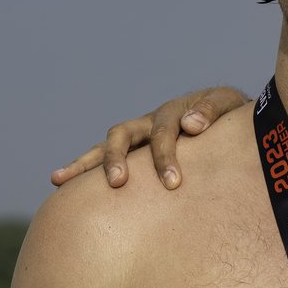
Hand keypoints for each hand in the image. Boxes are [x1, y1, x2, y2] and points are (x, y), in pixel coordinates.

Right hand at [49, 87, 248, 190]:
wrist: (224, 114)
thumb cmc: (228, 113)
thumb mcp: (227, 103)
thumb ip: (212, 111)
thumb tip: (190, 125)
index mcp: (172, 112)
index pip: (163, 133)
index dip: (165, 157)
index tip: (172, 183)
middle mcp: (148, 123)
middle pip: (122, 135)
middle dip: (117, 158)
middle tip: (118, 183)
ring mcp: (137, 136)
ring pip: (105, 146)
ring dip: (84, 163)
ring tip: (59, 179)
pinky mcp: (133, 150)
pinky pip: (103, 157)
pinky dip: (83, 169)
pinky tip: (59, 183)